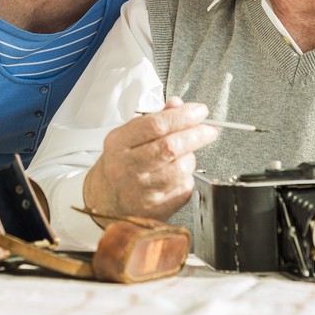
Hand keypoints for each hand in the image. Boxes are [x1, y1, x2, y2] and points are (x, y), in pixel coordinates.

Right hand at [81, 98, 217, 221]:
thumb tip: (178, 106)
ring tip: (186, 155)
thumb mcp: (127, 137)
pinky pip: (184, 188)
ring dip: (191, 158)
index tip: (199, 111)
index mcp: (119, 144)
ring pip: (181, 169)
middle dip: (197, 135)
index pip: (155, 125)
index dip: (182, 116)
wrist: (105, 200)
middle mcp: (127, 167)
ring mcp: (141, 190)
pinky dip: (187, 178)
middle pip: (170, 147)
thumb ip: (154, 119)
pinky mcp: (155, 208)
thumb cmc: (119, 165)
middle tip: (209, 130)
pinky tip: (178, 175)